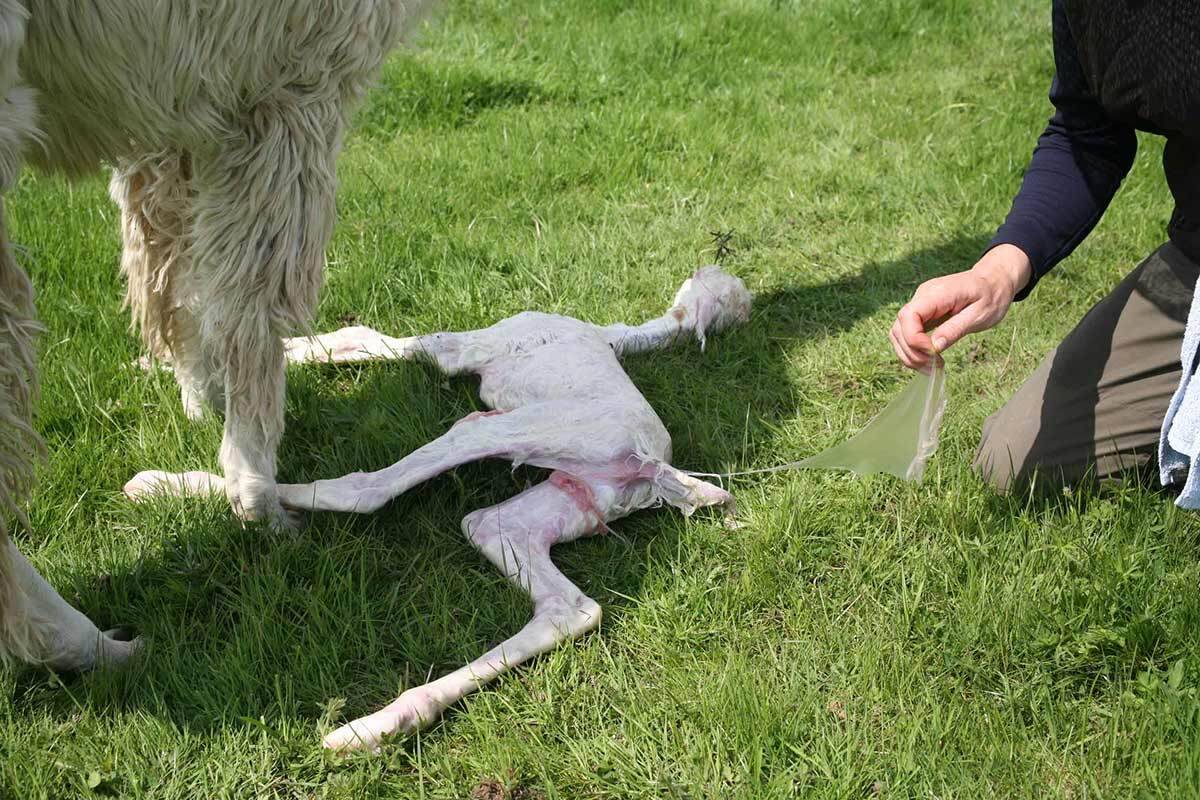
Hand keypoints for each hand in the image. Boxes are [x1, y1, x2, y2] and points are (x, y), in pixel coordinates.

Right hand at [889, 244, 1031, 370]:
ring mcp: (919, 304)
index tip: (933, 353)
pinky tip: (929, 359)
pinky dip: (913, 350)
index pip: (908, 316)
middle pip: (899, 328)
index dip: (914, 339)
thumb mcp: (980, 314)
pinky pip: (907, 333)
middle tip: (934, 367)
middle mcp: (922, 297)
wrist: (993, 281)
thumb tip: (934, 347)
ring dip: (910, 354)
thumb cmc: (991, 296)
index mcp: (936, 293)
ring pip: (898, 333)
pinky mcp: (921, 313)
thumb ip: (956, 329)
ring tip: (931, 367)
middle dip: (912, 352)